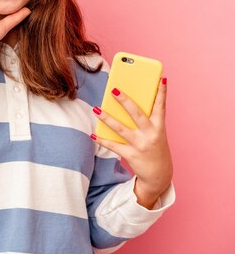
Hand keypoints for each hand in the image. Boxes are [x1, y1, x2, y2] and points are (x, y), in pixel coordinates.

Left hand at [91, 78, 172, 208]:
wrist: (159, 175)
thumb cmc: (155, 147)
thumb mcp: (156, 133)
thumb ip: (145, 119)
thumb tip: (127, 103)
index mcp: (159, 127)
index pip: (161, 106)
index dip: (162, 92)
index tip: (161, 78)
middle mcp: (151, 135)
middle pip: (137, 114)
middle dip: (125, 102)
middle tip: (114, 90)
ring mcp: (141, 145)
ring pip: (121, 129)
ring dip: (107, 118)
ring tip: (96, 109)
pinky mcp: (131, 155)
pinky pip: (114, 146)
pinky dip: (103, 140)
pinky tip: (93, 134)